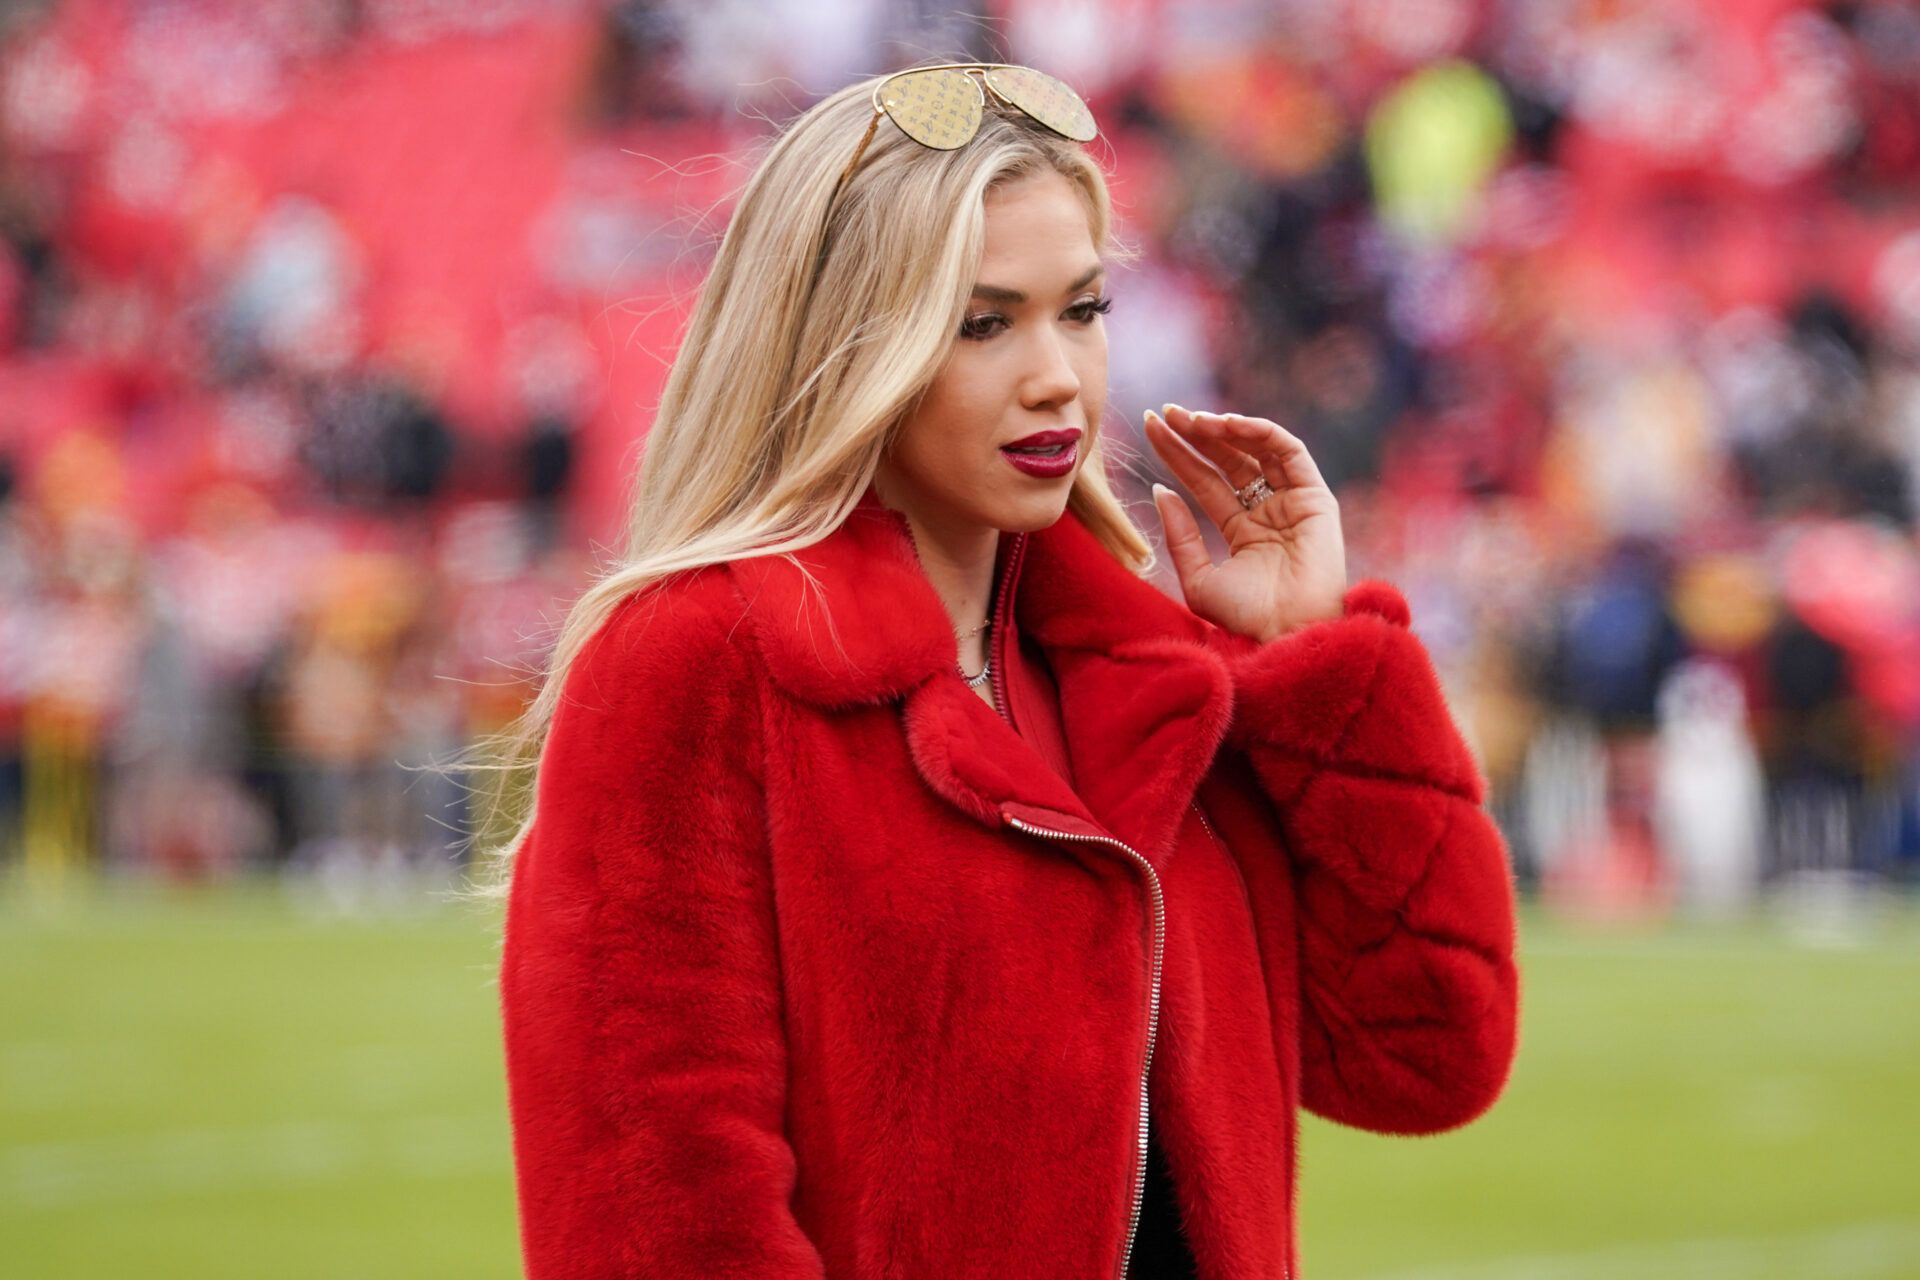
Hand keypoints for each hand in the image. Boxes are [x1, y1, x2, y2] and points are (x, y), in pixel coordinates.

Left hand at [1143, 404, 1347, 643]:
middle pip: (1227, 460)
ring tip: (1191, 419)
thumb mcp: (1199, 578)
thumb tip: (1160, 490)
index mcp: (1241, 531)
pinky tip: (1228, 424)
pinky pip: (1289, 452)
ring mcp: (1292, 502)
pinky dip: (1261, 432)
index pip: (1204, 481)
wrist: (1288, 635)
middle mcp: (1267, 511)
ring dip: (1224, 429)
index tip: (1149, 427)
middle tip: (1165, 412)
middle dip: (1196, 433)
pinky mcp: (1316, 497)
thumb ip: (1180, 535)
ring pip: (1256, 450)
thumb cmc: (1246, 619)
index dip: (1178, 453)